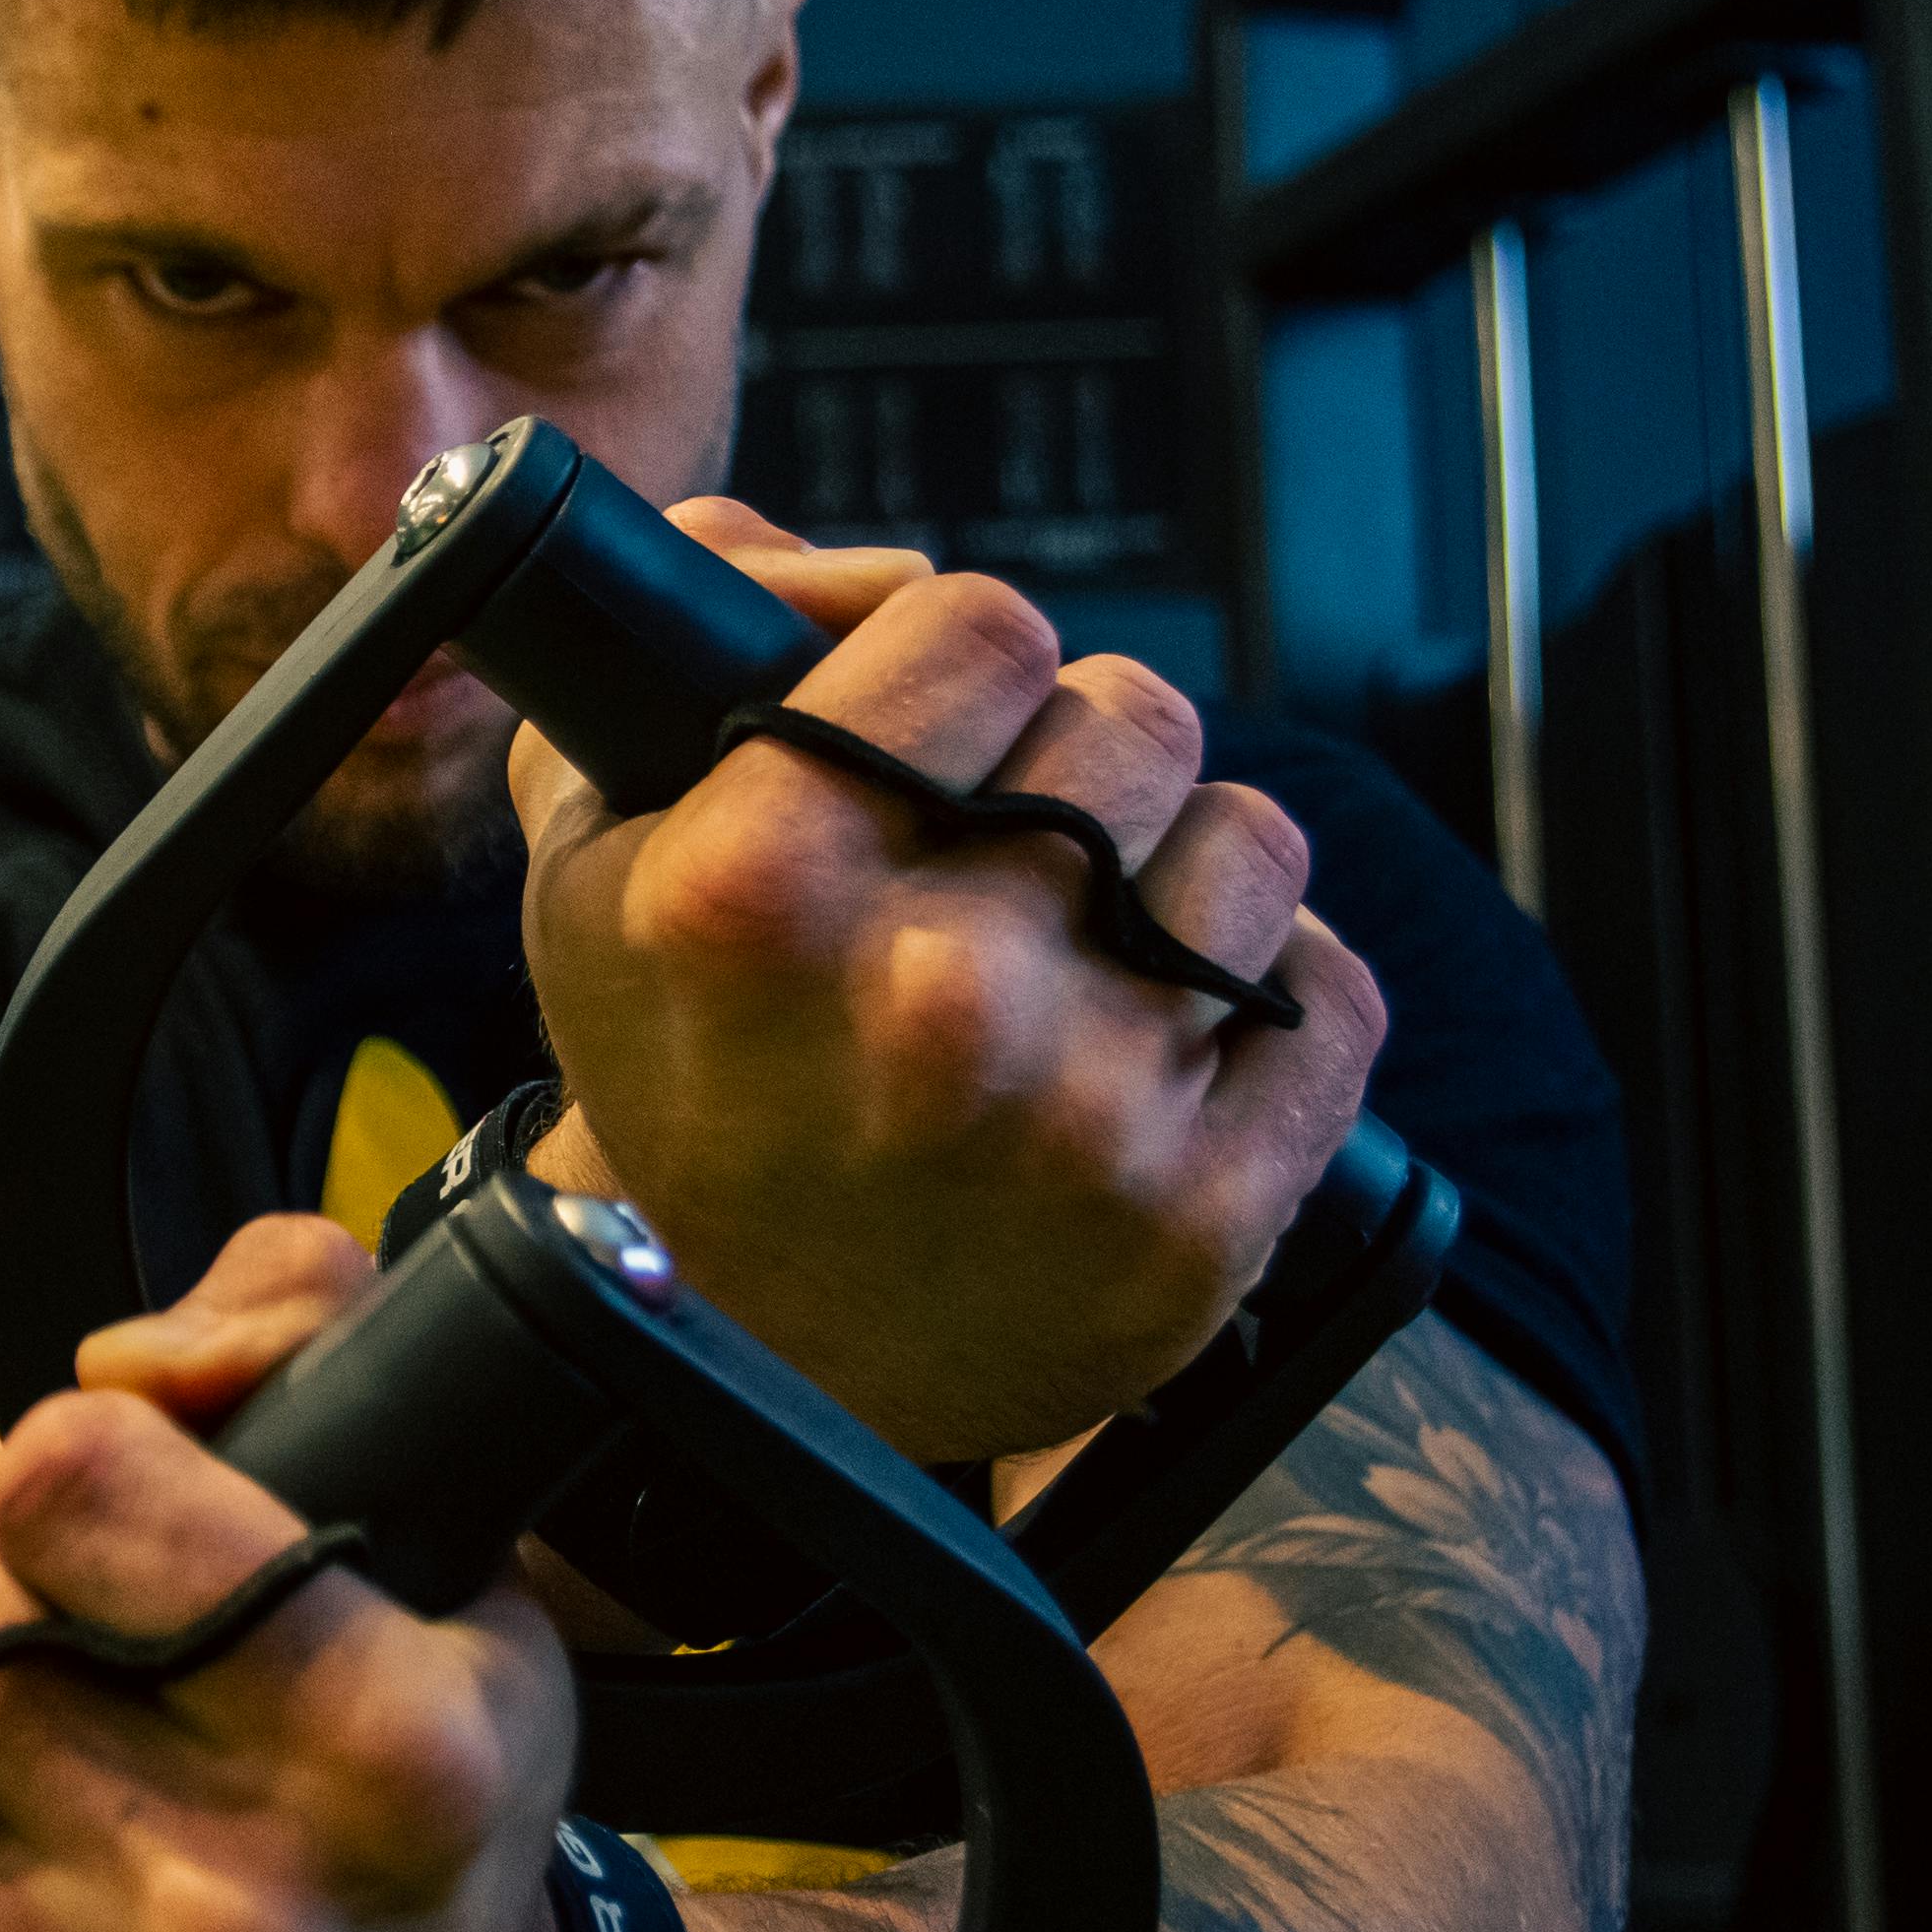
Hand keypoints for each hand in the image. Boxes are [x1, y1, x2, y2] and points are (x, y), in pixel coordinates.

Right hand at [509, 504, 1383, 1462]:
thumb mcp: (598, 845)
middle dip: (1078, 753)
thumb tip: (876, 569)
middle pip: (1132, 713)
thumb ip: (694, 623)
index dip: (965, 653)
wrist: (747, 1362)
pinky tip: (1170, 1028)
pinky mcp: (1204, 1223)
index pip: (982, 620)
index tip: (942, 719)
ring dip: (1184, 866)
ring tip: (1092, 938)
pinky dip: (1274, 994)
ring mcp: (1083, 1119)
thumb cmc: (691, 1072)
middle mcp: (933, 1001)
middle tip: (1019, 841)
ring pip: (1249, 841)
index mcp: (763, 890)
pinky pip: (1333, 997)